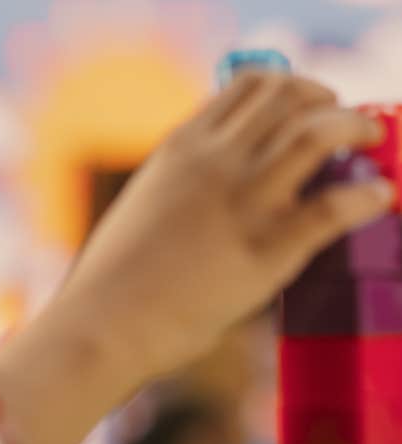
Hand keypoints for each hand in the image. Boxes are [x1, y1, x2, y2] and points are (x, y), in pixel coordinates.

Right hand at [61, 70, 392, 374]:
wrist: (100, 325)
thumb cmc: (110, 284)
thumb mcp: (142, 210)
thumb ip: (180, 189)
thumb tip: (210, 198)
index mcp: (180, 149)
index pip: (249, 87)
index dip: (289, 88)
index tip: (304, 106)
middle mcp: (214, 161)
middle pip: (290, 95)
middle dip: (326, 100)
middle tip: (342, 123)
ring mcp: (243, 201)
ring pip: (320, 131)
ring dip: (354, 127)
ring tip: (368, 140)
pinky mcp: (266, 248)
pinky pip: (336, 206)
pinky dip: (367, 197)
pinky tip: (378, 199)